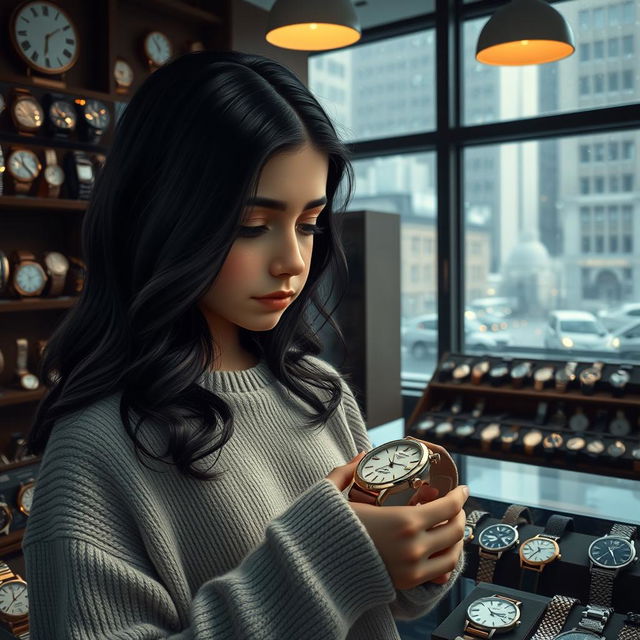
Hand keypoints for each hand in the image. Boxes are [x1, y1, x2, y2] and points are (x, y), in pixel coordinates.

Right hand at [326, 452, 468, 590]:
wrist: (316, 568)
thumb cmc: (326, 528)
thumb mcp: (333, 492)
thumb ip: (348, 471)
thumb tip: (361, 454)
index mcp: (403, 521)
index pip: (448, 508)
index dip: (460, 496)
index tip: (463, 489)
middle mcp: (414, 547)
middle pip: (455, 531)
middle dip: (461, 515)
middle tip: (455, 506)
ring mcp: (412, 569)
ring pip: (452, 555)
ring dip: (456, 539)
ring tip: (449, 526)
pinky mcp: (406, 584)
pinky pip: (439, 573)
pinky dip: (445, 559)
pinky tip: (438, 547)